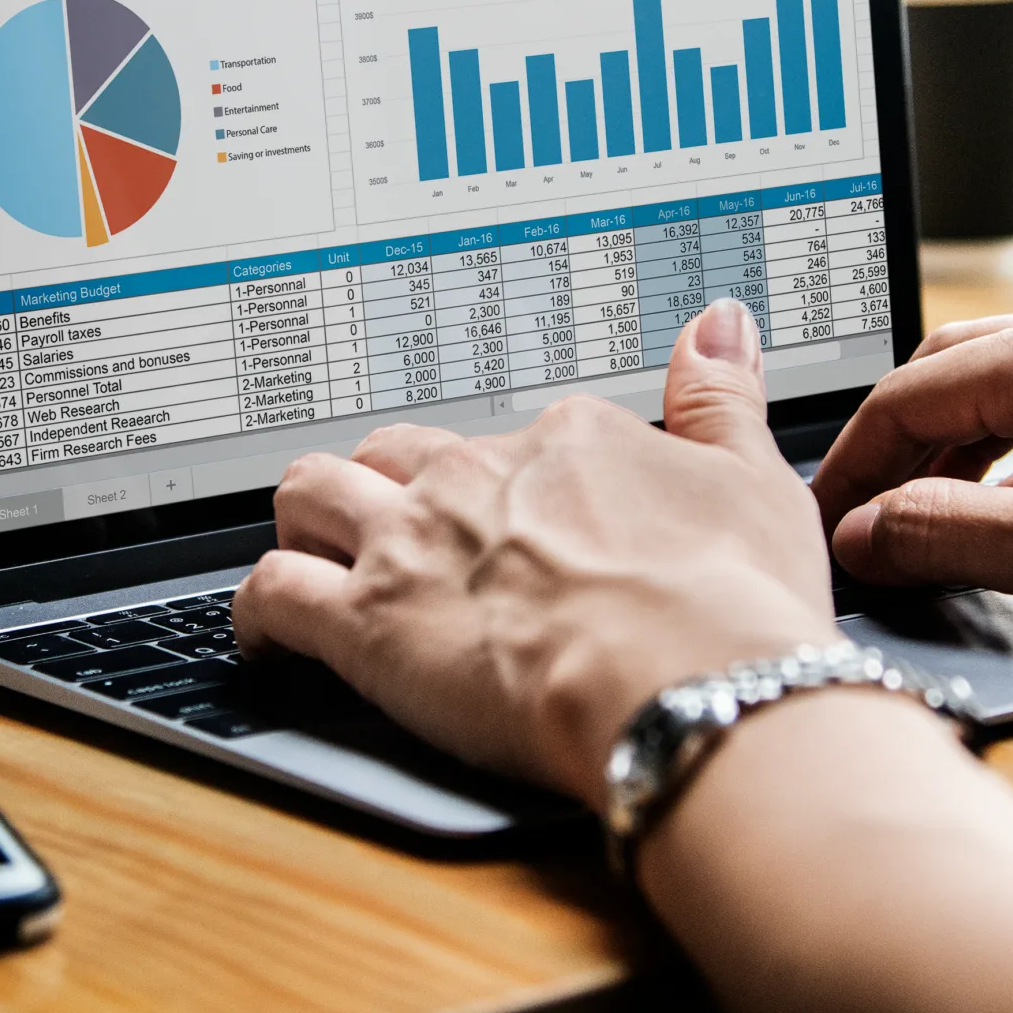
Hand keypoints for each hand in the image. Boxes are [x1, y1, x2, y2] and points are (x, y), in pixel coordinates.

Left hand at [235, 299, 838, 806]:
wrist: (691, 688)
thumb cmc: (732, 606)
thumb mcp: (753, 480)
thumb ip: (720, 398)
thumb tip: (717, 324)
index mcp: (566, 441)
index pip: (513, 438)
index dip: (512, 481)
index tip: (522, 519)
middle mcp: (476, 475)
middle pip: (396, 453)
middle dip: (388, 485)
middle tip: (403, 531)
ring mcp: (413, 543)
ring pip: (312, 493)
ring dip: (306, 519)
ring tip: (315, 553)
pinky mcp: (368, 622)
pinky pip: (273, 592)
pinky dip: (259, 612)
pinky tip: (270, 635)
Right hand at [813, 307, 1012, 658]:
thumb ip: (948, 536)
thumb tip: (863, 533)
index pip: (903, 399)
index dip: (848, 469)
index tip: (821, 527)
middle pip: (947, 376)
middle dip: (894, 448)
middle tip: (862, 521)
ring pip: (1007, 388)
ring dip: (952, 452)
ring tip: (928, 522)